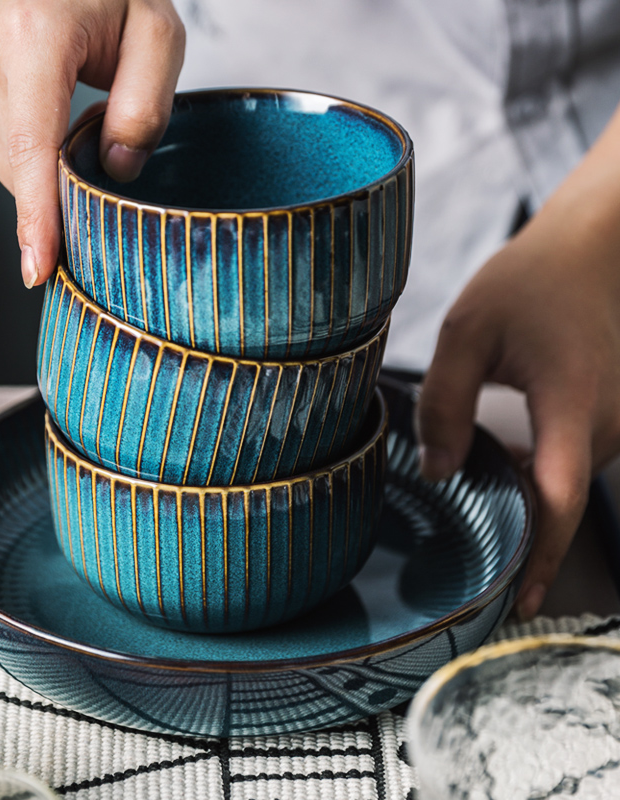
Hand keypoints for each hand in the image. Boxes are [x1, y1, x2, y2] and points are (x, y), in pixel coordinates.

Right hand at [0, 0, 184, 286]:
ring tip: (73, 110)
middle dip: (65, 183)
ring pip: (8, 167)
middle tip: (102, 139)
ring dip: (47, 166)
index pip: (33, 147)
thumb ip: (145, 106)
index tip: (37, 267)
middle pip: (23, 167)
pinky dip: (27, 155)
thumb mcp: (156, 36)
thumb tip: (114, 169)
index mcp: (31, 36)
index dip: (38, 215)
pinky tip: (47, 117)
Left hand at [417, 104, 619, 619]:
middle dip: (519, 543)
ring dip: (523, 509)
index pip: (559, 497)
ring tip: (474, 527)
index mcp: (573, 404)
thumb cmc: (532, 281)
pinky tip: (496, 473)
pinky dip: (535, 480)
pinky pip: (568, 464)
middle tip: (466, 575)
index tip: (517, 602)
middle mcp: (606, 425)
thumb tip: (436, 469)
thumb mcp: (469, 329)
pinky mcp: (605, 417)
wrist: (595, 250)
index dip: (539, 555)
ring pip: (562, 486)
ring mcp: (614, 424)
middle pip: (559, 504)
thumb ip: (444, 401)